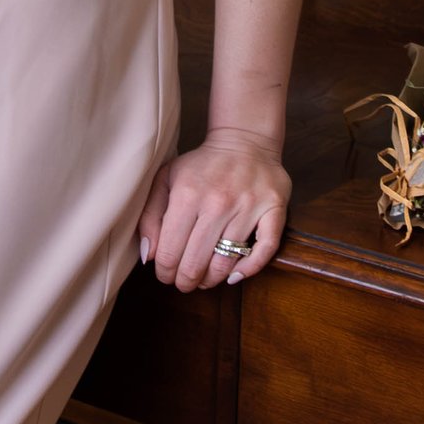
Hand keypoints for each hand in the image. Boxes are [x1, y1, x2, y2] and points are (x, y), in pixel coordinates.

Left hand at [137, 127, 290, 292]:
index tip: (165, 275)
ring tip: (205, 280)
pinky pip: (265, 249)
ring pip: (226, 262)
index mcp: (187, 194)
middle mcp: (218, 202)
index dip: (165, 272)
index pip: (170, 251)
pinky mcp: (274, 207)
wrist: (244, 140)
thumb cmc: (201, 166)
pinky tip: (234, 275)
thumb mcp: (166, 180)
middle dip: (186, 281)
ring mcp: (249, 205)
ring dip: (212, 280)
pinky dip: (250, 269)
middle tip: (184, 283)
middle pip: (196, 262)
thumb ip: (150, 217)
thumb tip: (149, 257)